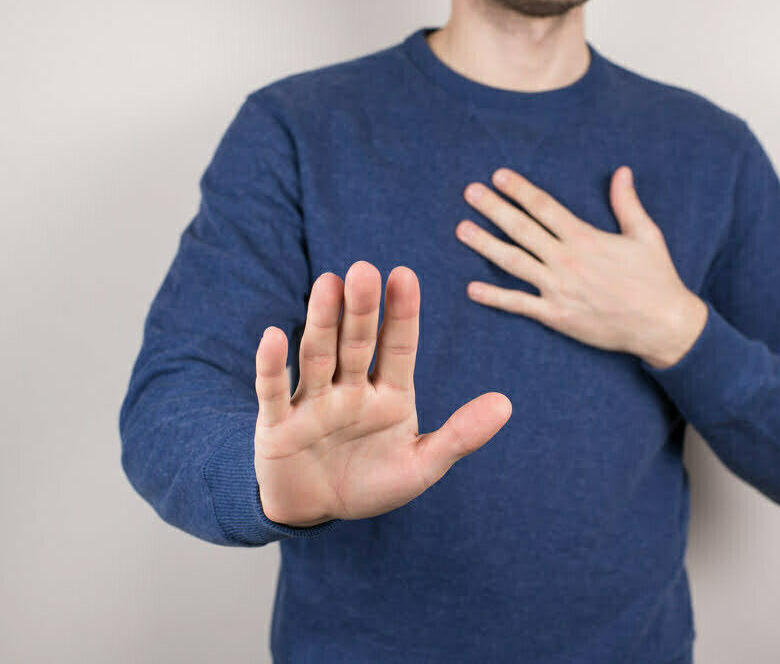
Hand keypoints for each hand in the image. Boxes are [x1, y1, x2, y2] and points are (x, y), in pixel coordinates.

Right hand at [253, 262, 512, 526]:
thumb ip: (461, 435)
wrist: (317, 511)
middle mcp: (350, 389)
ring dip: (321, 322)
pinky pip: (273, 391)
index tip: (404, 275)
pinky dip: (272, 365)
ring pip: (317, 357)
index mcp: (390, 393)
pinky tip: (275, 335)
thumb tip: (507, 404)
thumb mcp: (422, 465)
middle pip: (356, 343)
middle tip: (363, 270)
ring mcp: (312, 403)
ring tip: (327, 284)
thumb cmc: (372, 482)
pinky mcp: (277, 425)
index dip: (401, 313)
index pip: (398, 346)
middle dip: (360, 309)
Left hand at [455, 166, 707, 368]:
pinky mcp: (557, 316)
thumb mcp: (646, 235)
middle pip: (522, 229)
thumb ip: (627, 203)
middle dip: (494, 208)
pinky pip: (519, 305)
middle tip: (470, 192)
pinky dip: (494, 297)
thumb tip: (621, 171)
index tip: (499, 176)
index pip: (544, 207)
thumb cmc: (657, 278)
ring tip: (462, 229)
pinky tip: (471, 288)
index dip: (520, 190)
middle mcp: (567, 260)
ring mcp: (559, 289)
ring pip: (514, 262)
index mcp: (586, 238)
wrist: (663, 325)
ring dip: (486, 245)